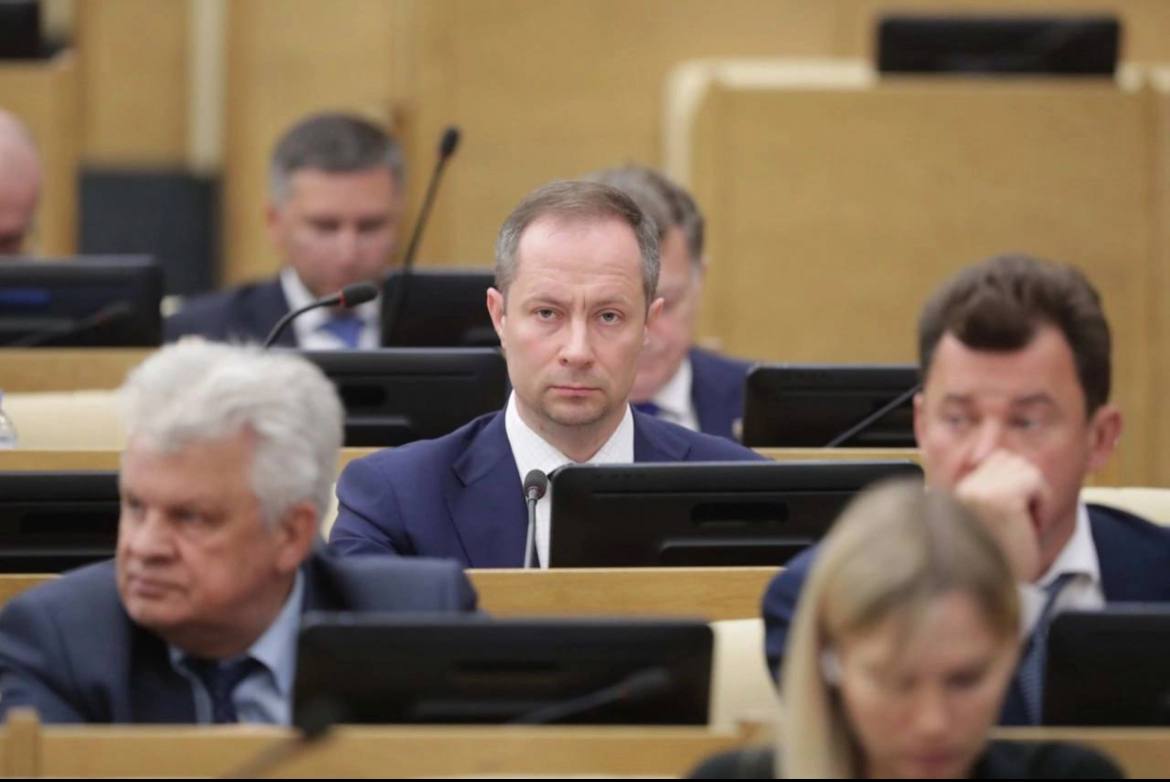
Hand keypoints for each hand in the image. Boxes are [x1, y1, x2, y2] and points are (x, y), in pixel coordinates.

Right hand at [953, 450, 1046, 581]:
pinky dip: (1041, 503)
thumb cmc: (995, 567)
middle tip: (1018, 521)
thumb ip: (989, 494)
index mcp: (955, 494)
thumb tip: (1008, 465)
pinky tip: (1027, 527)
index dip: (1012, 483)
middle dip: (1022, 485)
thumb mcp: (985, 524)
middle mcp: (962, 489)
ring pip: (1023, 468)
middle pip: (1007, 459)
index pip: (992, 461)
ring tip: (1021, 525)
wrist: (990, 598)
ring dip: (1033, 494)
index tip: (1013, 514)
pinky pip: (1034, 481)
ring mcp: (978, 492)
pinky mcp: (999, 500)